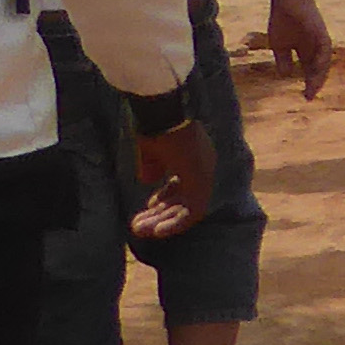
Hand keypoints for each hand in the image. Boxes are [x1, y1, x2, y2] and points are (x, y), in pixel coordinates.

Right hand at [130, 121, 214, 240]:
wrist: (160, 113)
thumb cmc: (154, 126)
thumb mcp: (152, 151)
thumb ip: (152, 167)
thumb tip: (148, 181)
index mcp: (193, 157)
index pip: (183, 185)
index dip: (165, 198)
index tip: (149, 207)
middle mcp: (203, 167)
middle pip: (184, 199)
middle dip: (160, 214)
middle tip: (139, 227)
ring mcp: (205, 174)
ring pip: (187, 208)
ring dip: (164, 221)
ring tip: (141, 231)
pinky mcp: (201, 181)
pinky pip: (193, 210)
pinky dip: (176, 222)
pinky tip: (159, 231)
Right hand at [257, 0, 333, 99]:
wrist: (287, 0)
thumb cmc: (283, 20)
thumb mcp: (280, 45)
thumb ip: (284, 60)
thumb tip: (286, 75)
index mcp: (307, 52)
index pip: (310, 72)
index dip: (308, 84)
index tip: (305, 98)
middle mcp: (316, 49)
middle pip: (319, 70)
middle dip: (315, 84)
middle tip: (309, 97)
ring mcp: (320, 42)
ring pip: (324, 62)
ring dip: (319, 75)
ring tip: (313, 88)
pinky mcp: (322, 33)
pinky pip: (325, 49)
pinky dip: (321, 60)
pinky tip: (316, 69)